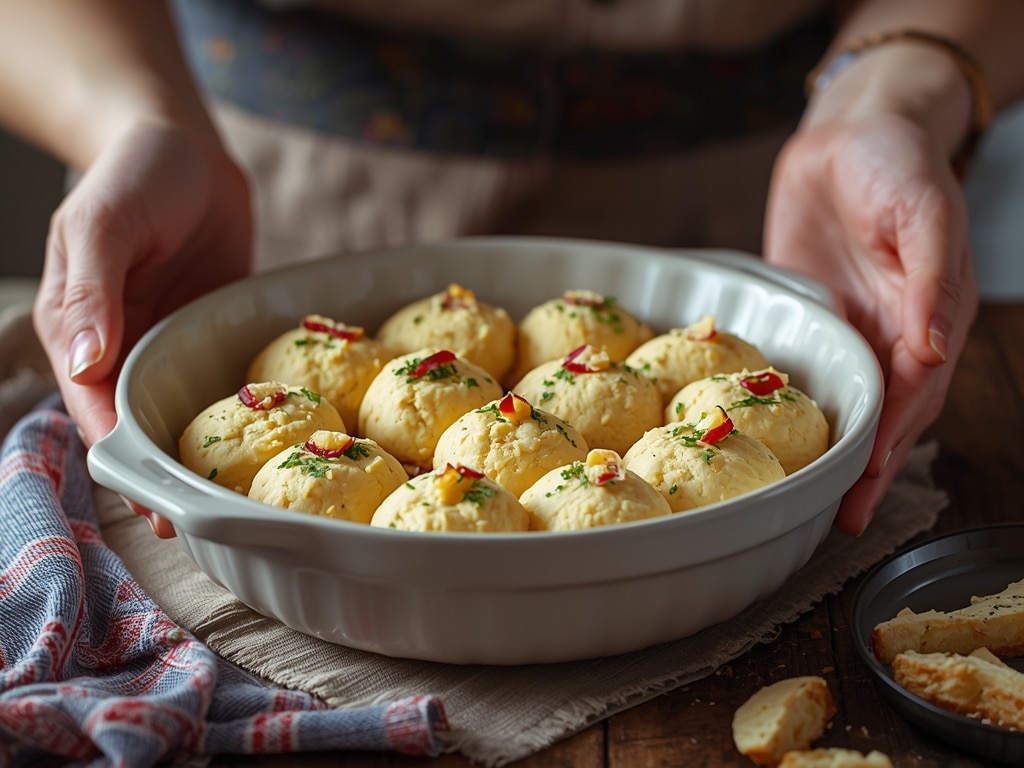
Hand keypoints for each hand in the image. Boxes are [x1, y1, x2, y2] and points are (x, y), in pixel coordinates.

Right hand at [33, 120, 251, 535]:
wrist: (185, 146)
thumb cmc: (135, 173)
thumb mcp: (104, 223)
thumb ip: (92, 290)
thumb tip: (85, 362)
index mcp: (81, 329)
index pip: (95, 408)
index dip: (122, 455)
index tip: (152, 499)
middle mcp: (121, 346)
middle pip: (137, 425)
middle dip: (162, 472)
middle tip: (201, 521)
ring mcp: (167, 343)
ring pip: (178, 414)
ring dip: (200, 454)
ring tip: (234, 500)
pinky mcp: (207, 335)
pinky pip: (218, 382)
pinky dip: (234, 413)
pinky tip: (265, 443)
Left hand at [764, 113, 976, 535]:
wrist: (848, 134)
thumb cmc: (897, 165)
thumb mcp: (924, 213)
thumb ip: (932, 281)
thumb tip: (934, 349)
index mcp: (927, 319)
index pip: (912, 395)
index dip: (891, 441)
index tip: (867, 483)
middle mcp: (889, 335)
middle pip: (881, 413)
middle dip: (864, 466)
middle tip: (838, 517)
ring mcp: (846, 330)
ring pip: (843, 401)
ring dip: (831, 449)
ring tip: (809, 497)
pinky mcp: (808, 317)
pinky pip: (802, 367)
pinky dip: (793, 403)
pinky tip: (770, 432)